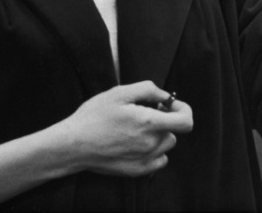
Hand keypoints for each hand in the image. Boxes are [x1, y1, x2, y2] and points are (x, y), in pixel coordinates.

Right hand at [61, 80, 192, 177]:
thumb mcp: (118, 93)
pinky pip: (158, 160)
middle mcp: (151, 144)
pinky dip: (153, 150)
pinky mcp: (138, 171)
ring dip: (158, 134)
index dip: (183, 109)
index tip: (171, 104)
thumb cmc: (94, 116)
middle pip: (173, 131)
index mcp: (148, 123)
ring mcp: (145, 160)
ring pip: (166, 145)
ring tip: (135, 127)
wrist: (75, 144)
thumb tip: (165, 95)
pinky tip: (135, 142)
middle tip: (143, 111)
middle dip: (163, 119)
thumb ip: (147, 89)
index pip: (186, 122)